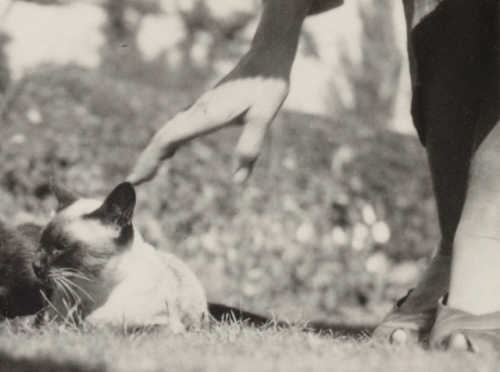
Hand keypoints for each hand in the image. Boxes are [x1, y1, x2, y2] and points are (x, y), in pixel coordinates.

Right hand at [126, 0, 319, 185]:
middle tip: (133, 181)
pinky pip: (179, 126)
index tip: (136, 178)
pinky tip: (170, 151)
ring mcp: (199, 108)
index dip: (150, 159)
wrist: (266, 59)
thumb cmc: (267, 86)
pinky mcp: (205, 106)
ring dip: (155, 151)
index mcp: (206, 114)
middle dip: (147, 159)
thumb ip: (249, 147)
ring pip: (169, 130)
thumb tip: (238, 181)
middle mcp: (197, 111)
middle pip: (163, 136)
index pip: (168, 139)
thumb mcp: (263, 118)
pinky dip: (169, 142)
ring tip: (146, 172)